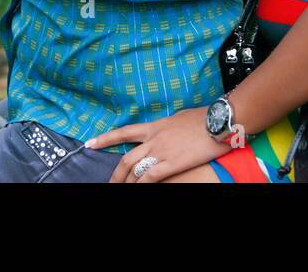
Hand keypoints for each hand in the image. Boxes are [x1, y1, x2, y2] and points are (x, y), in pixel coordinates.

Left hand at [86, 107, 228, 182]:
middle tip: (108, 183)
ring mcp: (162, 151)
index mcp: (155, 126)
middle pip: (126, 157)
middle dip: (115, 173)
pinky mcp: (173, 162)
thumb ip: (169, 126)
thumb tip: (167, 128)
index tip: (90, 143)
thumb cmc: (203, 118)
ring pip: (135, 168)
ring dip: (125, 181)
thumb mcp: (179, 117)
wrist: (217, 120)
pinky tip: (138, 188)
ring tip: (119, 189)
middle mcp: (154, 138)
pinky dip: (142, 184)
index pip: (124, 132)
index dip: (105, 138)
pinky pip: (151, 176)